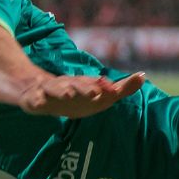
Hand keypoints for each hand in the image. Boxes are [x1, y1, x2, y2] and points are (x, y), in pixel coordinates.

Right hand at [18, 73, 145, 117]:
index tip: (115, 90)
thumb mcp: (98, 93)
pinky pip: (34, 100)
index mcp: (84, 84)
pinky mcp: (34, 99)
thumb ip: (121, 88)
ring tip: (67, 94)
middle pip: (77, 85)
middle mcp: (68, 85)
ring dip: (62, 90)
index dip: (105, 88)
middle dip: (86, 88)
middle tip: (96, 91)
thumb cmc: (74, 95)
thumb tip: (144, 76)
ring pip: (56, 89)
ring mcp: (50, 91)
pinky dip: (37, 100)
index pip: (97, 85)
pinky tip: (39, 102)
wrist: (36, 91)